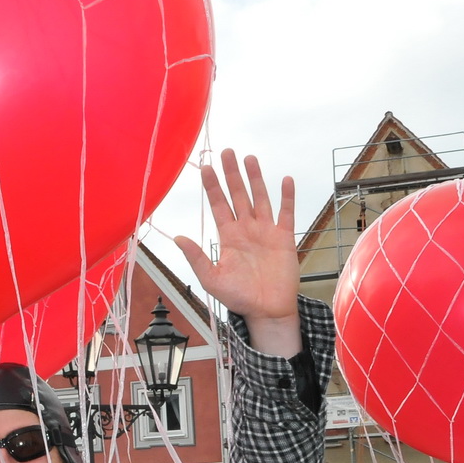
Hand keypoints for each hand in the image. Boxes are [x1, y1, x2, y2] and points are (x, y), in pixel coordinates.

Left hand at [174, 149, 300, 355]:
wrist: (266, 311)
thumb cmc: (238, 297)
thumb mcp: (212, 278)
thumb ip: (196, 257)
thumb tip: (177, 237)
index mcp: (228, 237)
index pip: (218, 205)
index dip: (212, 186)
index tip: (205, 167)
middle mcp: (246, 229)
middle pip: (238, 195)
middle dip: (232, 174)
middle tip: (227, 151)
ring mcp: (266, 231)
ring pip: (259, 198)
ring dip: (255, 178)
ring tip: (249, 158)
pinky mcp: (284, 238)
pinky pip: (286, 213)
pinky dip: (286, 197)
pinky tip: (285, 179)